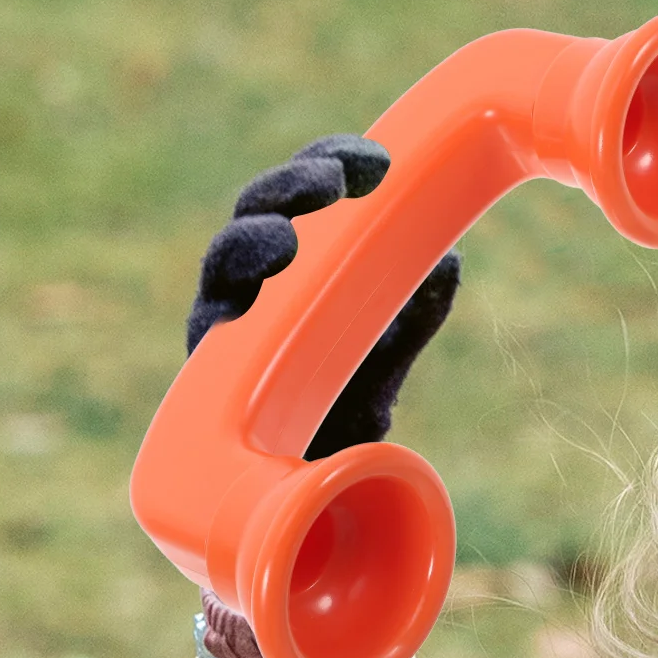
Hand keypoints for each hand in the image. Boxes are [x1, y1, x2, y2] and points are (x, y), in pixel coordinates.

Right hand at [186, 133, 460, 457]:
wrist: (313, 493)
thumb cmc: (339, 413)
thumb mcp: (384, 360)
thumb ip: (413, 316)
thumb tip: (450, 259)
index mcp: (295, 262)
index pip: (308, 196)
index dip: (333, 165)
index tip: (377, 163)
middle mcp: (254, 283)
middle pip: (259, 209)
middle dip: (290, 186)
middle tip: (331, 183)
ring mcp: (225, 322)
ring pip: (225, 259)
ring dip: (252, 239)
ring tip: (286, 240)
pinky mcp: (207, 369)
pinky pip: (208, 328)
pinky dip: (225, 305)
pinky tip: (243, 298)